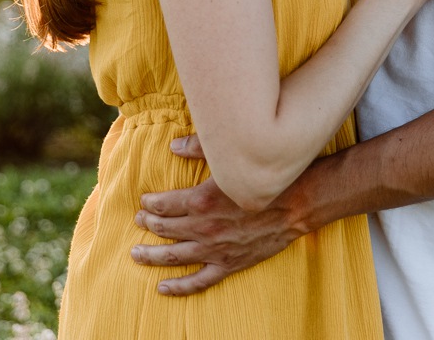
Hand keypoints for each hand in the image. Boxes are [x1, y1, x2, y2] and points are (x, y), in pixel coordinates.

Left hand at [131, 135, 304, 294]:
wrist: (297, 202)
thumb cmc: (264, 176)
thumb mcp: (231, 158)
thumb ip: (199, 149)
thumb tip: (173, 146)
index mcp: (202, 200)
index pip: (165, 205)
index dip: (150, 204)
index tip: (144, 201)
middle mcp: (204, 228)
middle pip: (166, 229)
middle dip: (149, 224)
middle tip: (138, 221)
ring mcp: (215, 249)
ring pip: (175, 257)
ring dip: (152, 256)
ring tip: (136, 253)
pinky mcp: (229, 264)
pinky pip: (198, 281)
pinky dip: (179, 286)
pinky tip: (162, 287)